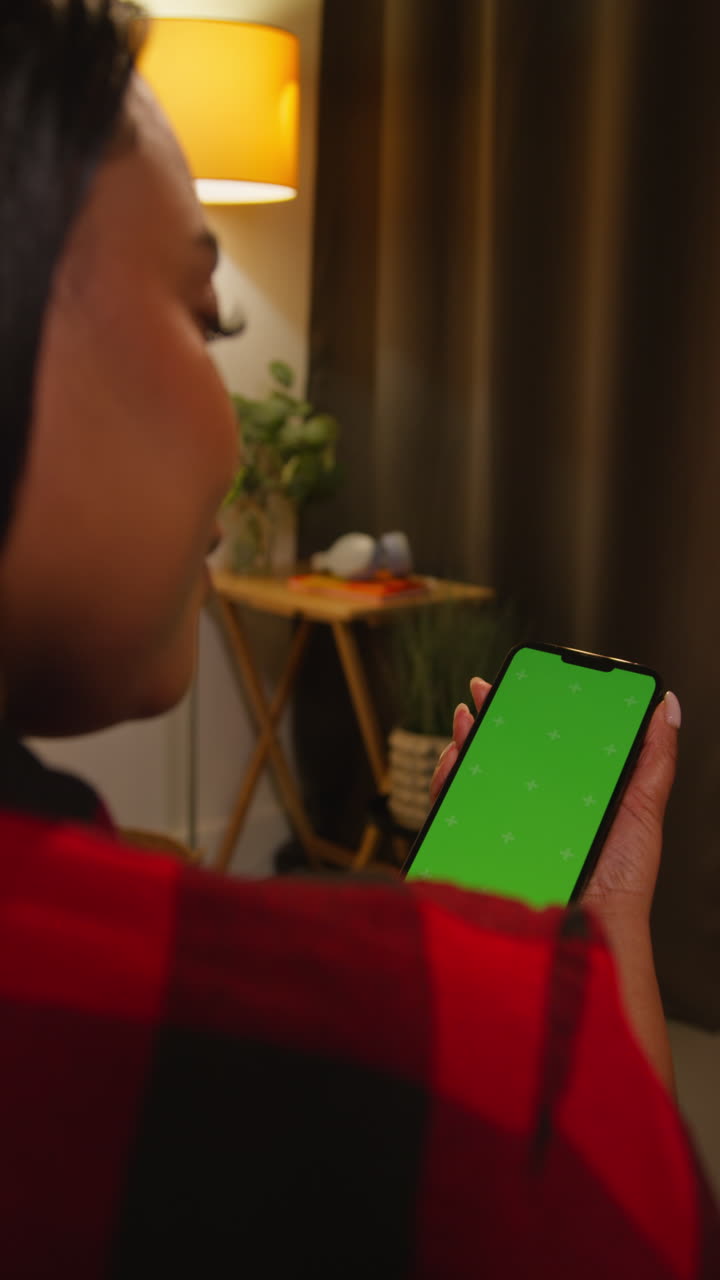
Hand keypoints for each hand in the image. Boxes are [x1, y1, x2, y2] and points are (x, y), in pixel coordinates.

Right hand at [430, 677, 679, 926]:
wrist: (595, 929)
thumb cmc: (624, 878)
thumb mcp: (645, 807)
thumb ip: (654, 757)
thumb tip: (665, 704)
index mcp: (566, 790)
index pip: (541, 740)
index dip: (528, 707)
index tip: (521, 680)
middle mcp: (530, 803)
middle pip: (501, 750)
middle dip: (487, 716)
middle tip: (482, 691)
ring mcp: (501, 823)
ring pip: (471, 772)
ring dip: (463, 741)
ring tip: (467, 722)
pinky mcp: (477, 845)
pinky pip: (451, 807)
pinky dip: (447, 780)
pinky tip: (456, 762)